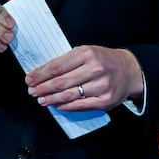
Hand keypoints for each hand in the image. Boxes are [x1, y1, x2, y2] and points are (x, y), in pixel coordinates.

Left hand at [25, 46, 143, 110]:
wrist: (130, 70)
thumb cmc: (104, 60)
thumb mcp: (87, 52)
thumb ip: (68, 61)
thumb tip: (43, 73)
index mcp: (88, 53)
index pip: (57, 66)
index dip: (41, 74)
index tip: (29, 78)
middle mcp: (95, 69)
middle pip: (61, 82)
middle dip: (43, 88)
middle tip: (32, 91)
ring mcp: (101, 86)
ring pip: (69, 95)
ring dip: (51, 99)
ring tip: (41, 99)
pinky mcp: (105, 100)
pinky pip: (80, 105)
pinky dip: (66, 106)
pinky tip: (57, 105)